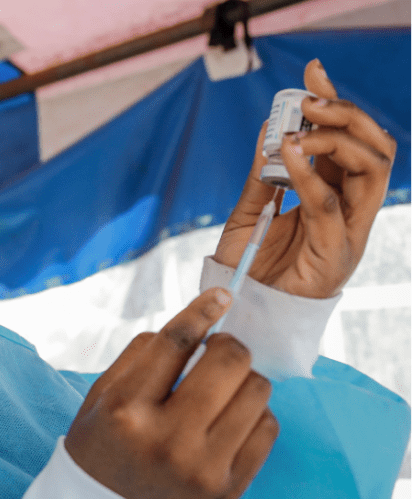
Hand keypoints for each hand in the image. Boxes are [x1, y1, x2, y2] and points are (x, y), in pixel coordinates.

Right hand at [65, 289, 277, 498]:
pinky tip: (229, 420)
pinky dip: (254, 414)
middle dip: (227, 347)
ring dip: (243, 380)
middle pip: (228, 361)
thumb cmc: (103, 445)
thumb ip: (142, 356)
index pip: (175, 343)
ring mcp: (202, 469)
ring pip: (257, 391)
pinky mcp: (229, 489)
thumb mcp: (100, 397)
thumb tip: (199, 322)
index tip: (222, 294)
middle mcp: (165, 440)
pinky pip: (268, 428)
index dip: (202, 311)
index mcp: (125, 410)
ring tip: (222, 392)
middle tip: (217, 353)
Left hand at [214, 59, 395, 297]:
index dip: (336, 104)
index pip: (348, 141)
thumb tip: (270, 130)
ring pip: (372, 170)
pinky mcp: (336, 254)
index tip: (313, 71)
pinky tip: (289, 154)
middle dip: (347, 115)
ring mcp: (348, 232)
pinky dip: (311, 175)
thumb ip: (262, 174)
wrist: (239, 312)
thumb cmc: (247, 266)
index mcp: (332, 196)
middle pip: (374, 148)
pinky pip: (331, 206)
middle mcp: (349, 210)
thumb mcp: (249, 211)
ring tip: (300, 132)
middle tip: (310, 101)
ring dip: (337, 140)